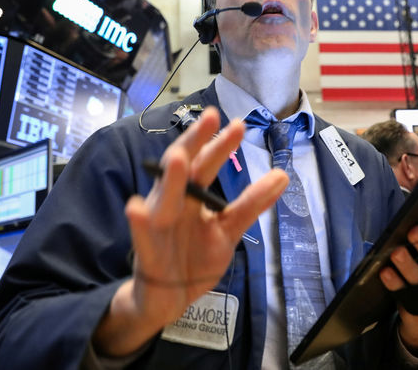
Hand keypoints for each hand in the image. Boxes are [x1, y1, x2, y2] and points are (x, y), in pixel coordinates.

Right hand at [93, 107, 288, 355]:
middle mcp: (173, 204)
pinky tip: (136, 206)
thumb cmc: (193, 258)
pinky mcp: (147, 252)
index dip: (219, 144)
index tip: (237, 123)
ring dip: (171, 179)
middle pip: (184, 169)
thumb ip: (251, 204)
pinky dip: (138, 221)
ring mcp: (158, 226)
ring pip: (164, 198)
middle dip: (195, 143)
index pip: (206, 164)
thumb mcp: (228, 229)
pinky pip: (142, 235)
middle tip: (210, 118)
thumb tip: (282, 175)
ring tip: (178, 158)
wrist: (168, 299)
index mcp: (192, 197)